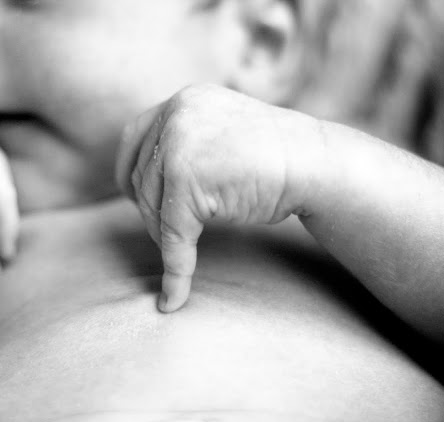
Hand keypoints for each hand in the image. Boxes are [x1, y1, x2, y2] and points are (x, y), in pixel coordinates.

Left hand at [116, 84, 322, 311]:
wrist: (316, 165)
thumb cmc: (275, 158)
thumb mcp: (219, 134)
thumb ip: (184, 144)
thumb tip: (141, 180)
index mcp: (183, 101)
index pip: (134, 136)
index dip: (127, 170)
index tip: (130, 196)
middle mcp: (176, 115)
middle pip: (141, 176)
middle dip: (150, 213)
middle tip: (169, 236)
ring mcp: (179, 144)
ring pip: (152, 206)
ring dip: (163, 238)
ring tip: (182, 254)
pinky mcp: (187, 179)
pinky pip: (172, 234)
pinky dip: (175, 270)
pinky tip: (174, 297)